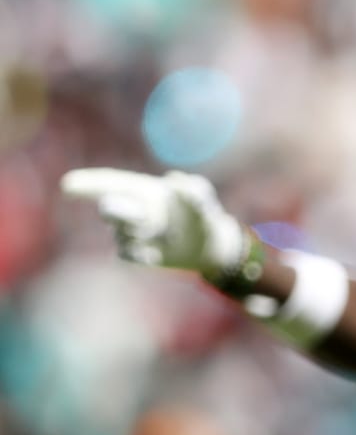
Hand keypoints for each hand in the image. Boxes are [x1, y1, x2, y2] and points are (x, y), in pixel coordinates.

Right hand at [60, 167, 252, 278]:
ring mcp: (130, 232)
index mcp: (142, 190)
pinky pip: (126, 255)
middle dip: (117, 211)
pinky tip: (155, 255)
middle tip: (127, 213)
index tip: (67, 185)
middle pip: (111, 208)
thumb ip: (195, 190)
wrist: (209, 248)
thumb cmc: (203, 218)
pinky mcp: (135, 253)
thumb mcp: (204, 202)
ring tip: (161, 235)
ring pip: (120, 234)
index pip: (111, 183)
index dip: (89, 183)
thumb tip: (176, 179)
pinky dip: (139, 254)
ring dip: (137, 235)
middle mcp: (132, 209)